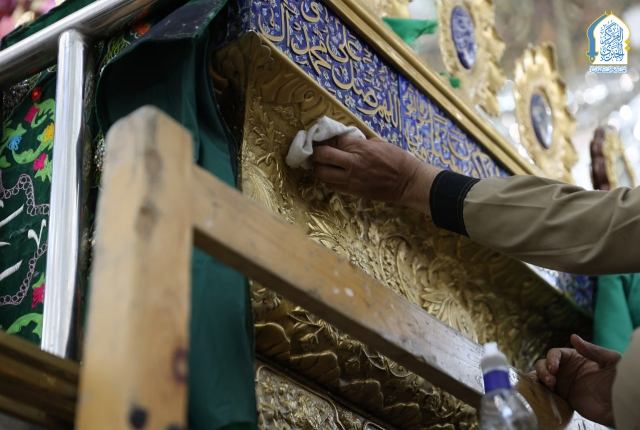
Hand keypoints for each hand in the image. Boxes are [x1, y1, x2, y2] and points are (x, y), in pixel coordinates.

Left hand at [310, 135, 441, 213]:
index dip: (327, 139)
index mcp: (360, 148)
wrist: (407, 182)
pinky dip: (329, 179)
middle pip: (322, 156)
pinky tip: (331, 174)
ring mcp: (351, 179)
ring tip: (320, 164)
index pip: (333, 141)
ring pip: (323, 174)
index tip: (323, 138)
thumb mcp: (379, 143)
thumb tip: (344, 141)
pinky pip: (333, 185)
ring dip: (318, 168)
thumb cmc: (397, 159)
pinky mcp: (353, 191)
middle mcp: (352, 163)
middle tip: (314, 151)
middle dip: (315, 153)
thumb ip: (359, 142)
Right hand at [528, 334, 621, 426]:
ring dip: (537, 379)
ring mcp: (564, 384)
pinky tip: (542, 394)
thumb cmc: (619, 380)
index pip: (555, 354)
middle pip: (544, 364)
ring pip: (541, 377)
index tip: (554, 369)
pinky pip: (546, 393)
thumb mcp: (610, 360)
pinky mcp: (563, 398)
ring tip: (546, 386)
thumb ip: (592, 349)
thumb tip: (573, 337)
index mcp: (575, 358)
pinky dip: (539, 391)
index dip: (551, 359)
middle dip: (543, 370)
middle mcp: (566, 370)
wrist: (621, 406)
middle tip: (551, 381)